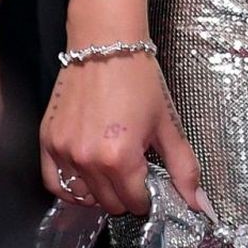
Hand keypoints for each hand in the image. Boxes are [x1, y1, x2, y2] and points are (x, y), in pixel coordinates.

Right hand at [39, 47, 207, 219]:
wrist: (106, 43)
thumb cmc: (138, 78)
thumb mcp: (168, 123)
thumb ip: (184, 167)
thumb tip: (199, 204)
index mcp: (120, 158)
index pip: (134, 202)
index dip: (146, 194)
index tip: (149, 179)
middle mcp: (88, 160)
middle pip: (109, 203)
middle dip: (125, 192)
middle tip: (133, 168)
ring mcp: (65, 151)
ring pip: (83, 195)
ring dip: (99, 190)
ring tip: (111, 167)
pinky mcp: (48, 141)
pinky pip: (54, 182)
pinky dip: (70, 186)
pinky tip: (85, 177)